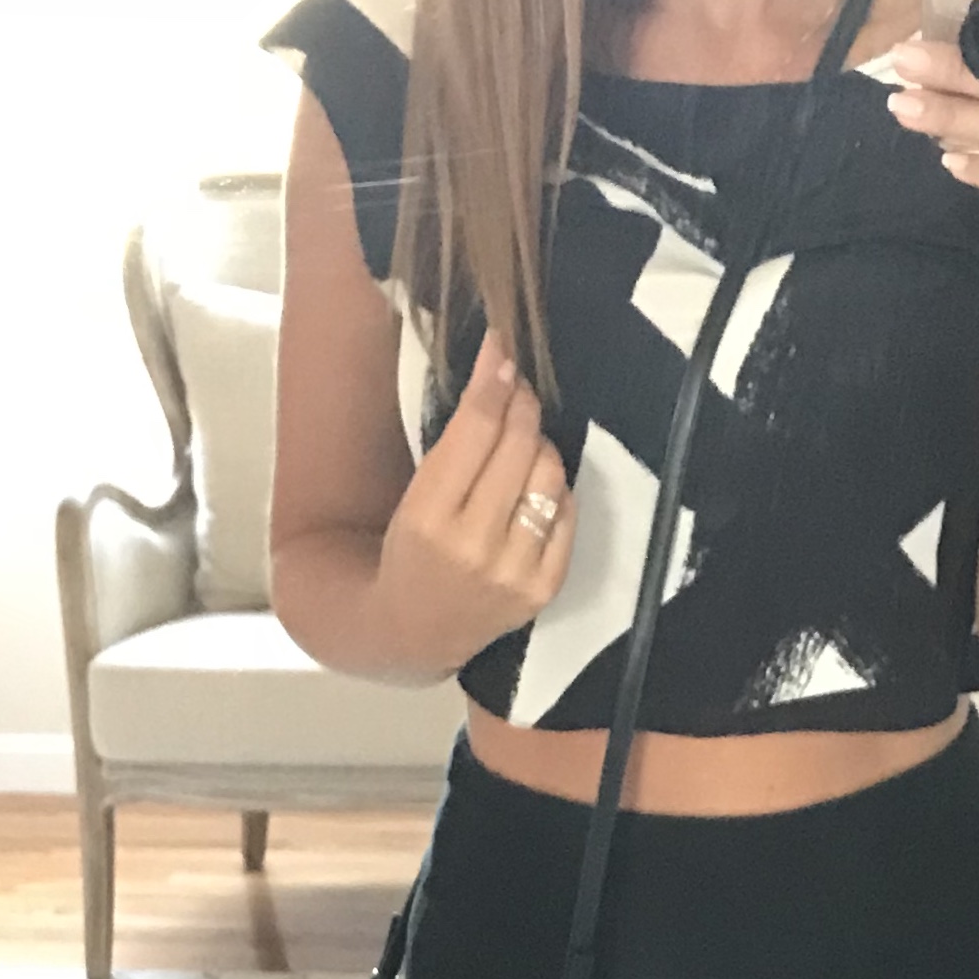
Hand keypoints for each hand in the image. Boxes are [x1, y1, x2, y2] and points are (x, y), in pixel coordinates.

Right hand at [376, 325, 576, 670]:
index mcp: (427, 516)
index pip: (476, 429)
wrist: (417, 629)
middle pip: (519, 446)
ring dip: (542, 444)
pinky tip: (538, 485)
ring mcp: (513, 570)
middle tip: (519, 387)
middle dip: (523, 404)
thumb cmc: (411, 551)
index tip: (504, 350)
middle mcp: (473, 544)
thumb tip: (502, 374)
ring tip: (526, 441)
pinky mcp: (543, 588)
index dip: (495, 381)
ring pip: (550, 475)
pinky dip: (556, 489)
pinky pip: (567, 514)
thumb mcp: (414, 497)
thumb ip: (456, 445)